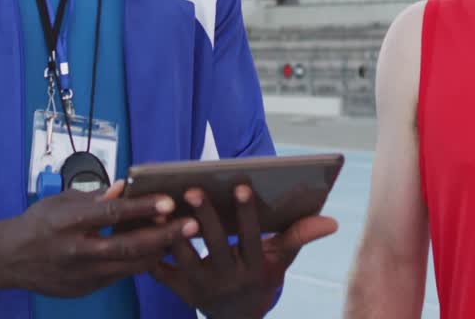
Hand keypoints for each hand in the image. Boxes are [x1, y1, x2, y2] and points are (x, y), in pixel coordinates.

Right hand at [0, 180, 198, 296]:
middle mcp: (77, 251)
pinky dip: (141, 263)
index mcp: (68, 222)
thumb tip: (124, 188)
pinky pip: (120, 275)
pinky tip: (159, 250)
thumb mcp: (61, 201)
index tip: (168, 202)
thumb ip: (95, 197)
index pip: (111, 214)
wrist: (9, 260)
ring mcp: (82, 275)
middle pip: (128, 246)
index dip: (142, 209)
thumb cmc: (37, 223)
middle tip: (193, 225)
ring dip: (159, 251)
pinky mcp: (86, 288)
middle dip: (164, 236)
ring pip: (130, 266)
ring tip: (184, 237)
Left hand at [150, 185, 337, 318]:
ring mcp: (200, 288)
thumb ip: (299, 237)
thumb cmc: (260, 278)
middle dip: (204, 216)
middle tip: (192, 189)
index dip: (247, 213)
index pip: (250, 238)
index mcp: (253, 269)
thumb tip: (331, 221)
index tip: (242, 184)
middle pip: (214, 245)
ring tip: (162, 205)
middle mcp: (227, 280)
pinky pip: (161, 271)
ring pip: (184, 257)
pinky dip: (151, 249)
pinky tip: (143, 224)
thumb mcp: (281, 262)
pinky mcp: (179, 290)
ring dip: (172, 232)